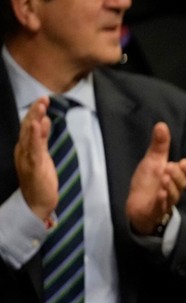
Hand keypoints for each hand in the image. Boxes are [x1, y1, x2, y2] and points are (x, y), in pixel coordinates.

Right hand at [13, 97, 56, 221]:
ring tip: (41, 106)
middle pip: (27, 127)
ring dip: (35, 119)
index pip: (29, 127)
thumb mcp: (43, 155)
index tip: (43, 100)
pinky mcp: (34, 166)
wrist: (36, 204)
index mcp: (25, 148)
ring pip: (29, 135)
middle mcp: (23, 151)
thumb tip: (44, 120)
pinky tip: (37, 125)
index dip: (35, 112)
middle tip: (43, 98)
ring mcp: (27, 158)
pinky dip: (35, 135)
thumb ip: (42, 138)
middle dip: (34, 112)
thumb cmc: (39, 180)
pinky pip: (34, 148)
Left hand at [125, 123, 185, 234]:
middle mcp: (175, 188)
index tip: (181, 162)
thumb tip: (161, 124)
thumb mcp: (152, 161)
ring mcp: (166, 200)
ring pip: (175, 194)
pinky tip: (160, 194)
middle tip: (168, 167)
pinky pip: (163, 206)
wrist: (136, 205)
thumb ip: (159, 145)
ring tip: (163, 178)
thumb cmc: (148, 182)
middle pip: (184, 182)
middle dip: (178, 175)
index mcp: (176, 176)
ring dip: (171, 186)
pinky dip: (163, 200)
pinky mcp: (157, 209)